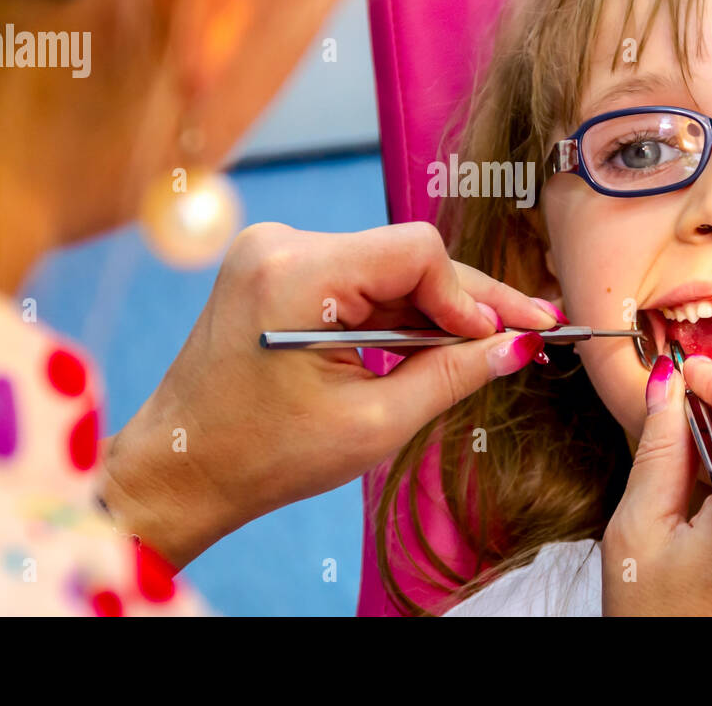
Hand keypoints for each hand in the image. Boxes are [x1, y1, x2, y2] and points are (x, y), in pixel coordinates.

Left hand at [99, 221, 556, 568]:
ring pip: (386, 267)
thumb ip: (453, 374)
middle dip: (465, 301)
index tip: (505, 338)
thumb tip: (518, 345)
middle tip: (529, 332)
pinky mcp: (275, 269)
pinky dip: (396, 311)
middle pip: (405, 256)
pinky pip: (357, 278)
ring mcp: (273, 252)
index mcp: (296, 274)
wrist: (183, 466)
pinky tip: (434, 341)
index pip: (416, 252)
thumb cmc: (264, 455)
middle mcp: (280, 245)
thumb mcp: (373, 422)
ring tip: (486, 347)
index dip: (470, 295)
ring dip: (434, 308)